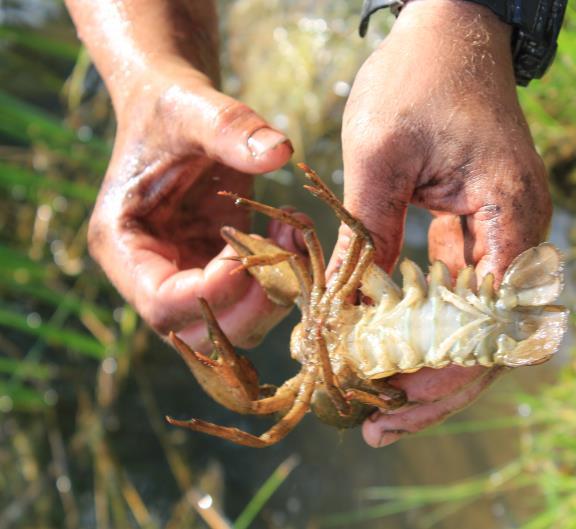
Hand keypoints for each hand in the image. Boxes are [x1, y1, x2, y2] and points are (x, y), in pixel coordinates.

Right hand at [87, 59, 297, 350]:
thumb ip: (231, 128)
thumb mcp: (194, 108)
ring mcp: (185, 277)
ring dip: (274, 292)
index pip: (161, 304)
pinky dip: (281, 277)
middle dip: (252, 303)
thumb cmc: (171, 106)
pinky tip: (293, 232)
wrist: (176, 107)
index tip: (249, 255)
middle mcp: (150, 274)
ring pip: (234, 324)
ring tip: (294, 235)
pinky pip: (252, 297)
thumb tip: (280, 152)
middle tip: (287, 253)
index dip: (211, 293)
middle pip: (201, 329)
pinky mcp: (216, 269)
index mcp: (122, 245)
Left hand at [332, 0, 551, 446]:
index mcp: (510, 214)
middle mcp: (518, 233)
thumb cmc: (419, 78)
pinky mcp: (478, 226)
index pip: (492, 317)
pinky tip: (386, 348)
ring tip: (380, 404)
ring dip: (430, 362)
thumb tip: (351, 309)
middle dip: (438, 386)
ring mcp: (501, 232)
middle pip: (490, 335)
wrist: (452, 31)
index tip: (395, 395)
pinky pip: (457, 290)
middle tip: (381, 425)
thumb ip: (368, 234)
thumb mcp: (380, 154)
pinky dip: (424, 322)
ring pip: (473, 320)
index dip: (448, 366)